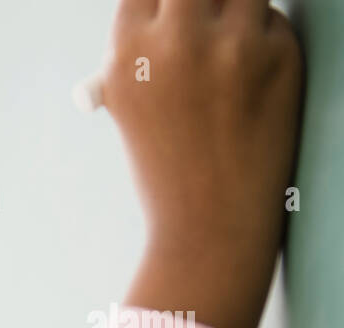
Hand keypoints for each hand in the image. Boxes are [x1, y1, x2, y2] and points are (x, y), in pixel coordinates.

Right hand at [104, 0, 303, 327]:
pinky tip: (250, 82)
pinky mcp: (280, 55)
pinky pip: (273, 21)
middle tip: (206, 17)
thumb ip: (138, 49)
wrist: (210, 223)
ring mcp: (233, 46)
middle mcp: (178, 42)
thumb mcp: (128, 106)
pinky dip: (264, 39)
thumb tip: (158, 6)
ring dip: (236, 8)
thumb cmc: (166, 166)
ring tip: (227, 47)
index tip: (173, 11)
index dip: (162, 1)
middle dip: (201, 0)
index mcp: (129, 54)